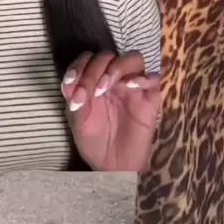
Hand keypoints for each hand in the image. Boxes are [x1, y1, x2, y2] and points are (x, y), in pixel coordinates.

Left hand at [61, 51, 159, 171]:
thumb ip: (75, 101)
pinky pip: (153, 78)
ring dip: (117, 67)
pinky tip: (129, 86)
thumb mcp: (78, 122)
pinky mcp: (150, 98)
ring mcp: (133, 86)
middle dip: (95, 70)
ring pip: (133, 58)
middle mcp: (114, 78)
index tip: (71, 85)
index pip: (88, 59)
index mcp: (94, 80)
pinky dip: (142, 77)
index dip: (79, 66)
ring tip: (105, 87)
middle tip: (90, 92)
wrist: (113, 168)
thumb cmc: (94, 142)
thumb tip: (70, 85)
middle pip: (108, 56)